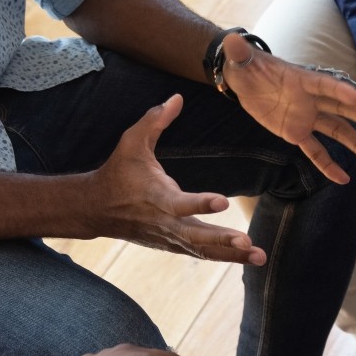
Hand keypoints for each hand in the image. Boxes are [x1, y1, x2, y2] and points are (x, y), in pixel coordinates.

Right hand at [91, 95, 266, 264]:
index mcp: (156, 197)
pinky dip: (224, 257)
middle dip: (222, 240)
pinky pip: (201, 253)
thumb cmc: (118, 171)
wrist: (96, 208)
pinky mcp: (173, 245)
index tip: (223, 201)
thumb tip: (177, 97)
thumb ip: (154, 120)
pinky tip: (247, 258)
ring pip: (203, 250)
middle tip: (247, 242)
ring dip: (231, 255)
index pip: (180, 203)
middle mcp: (165, 222)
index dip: (201, 203)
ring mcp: (169, 237)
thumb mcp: (131, 141)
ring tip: (259, 257)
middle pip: (196, 236)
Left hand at [221, 35, 355, 184]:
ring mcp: (307, 117)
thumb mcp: (240, 59)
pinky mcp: (297, 132)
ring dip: (355, 144)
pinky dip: (328, 165)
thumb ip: (239, 53)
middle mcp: (310, 99)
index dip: (339, 90)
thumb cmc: (246, 67)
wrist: (245, 81)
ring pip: (336, 131)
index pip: (323, 85)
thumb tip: (231, 41)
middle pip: (340, 109)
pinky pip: (315, 151)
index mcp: (301, 79)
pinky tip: (343, 179)